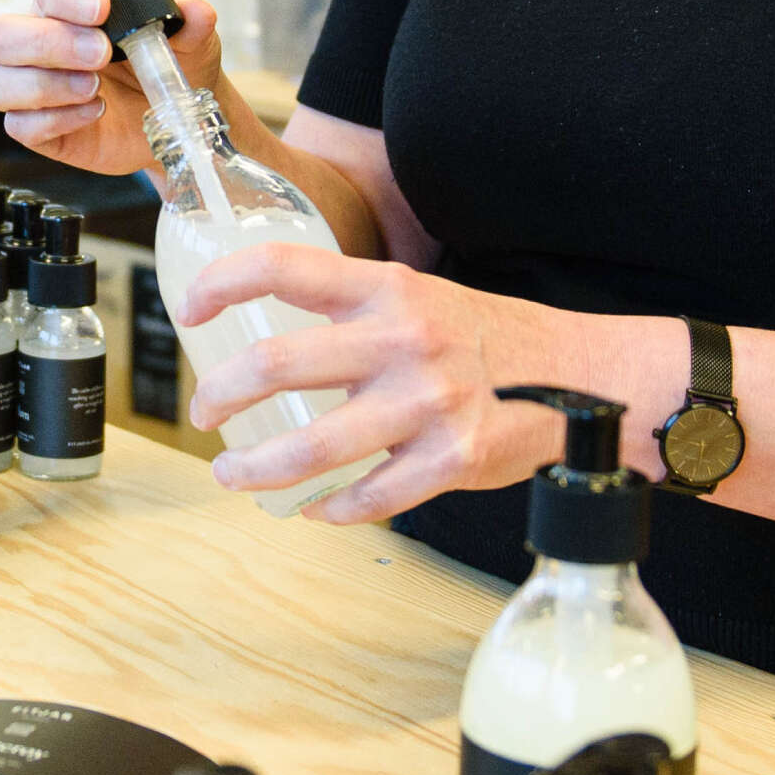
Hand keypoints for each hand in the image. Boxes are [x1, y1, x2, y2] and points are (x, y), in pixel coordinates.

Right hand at [0, 0, 231, 177]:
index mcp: (70, 4)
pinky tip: (94, 113)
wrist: (176, 118)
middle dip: (48, 43)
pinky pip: (19, 125)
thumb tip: (196, 11)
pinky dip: (56, 119)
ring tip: (94, 88)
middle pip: (1, 33)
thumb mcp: (191, 40)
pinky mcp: (37, 127)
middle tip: (100, 55)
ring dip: (44, 85)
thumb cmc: (170, 66)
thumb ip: (191, 22)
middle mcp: (40, 39)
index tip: (101, 10)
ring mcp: (31, 85)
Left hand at [176, 245, 668, 524]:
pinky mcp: (453, 459)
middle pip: (278, 362)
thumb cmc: (487, 339)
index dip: (222, 283)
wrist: (585, 378)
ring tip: (233, 472)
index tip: (189, 308)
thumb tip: (264, 338)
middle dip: (221, 394)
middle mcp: (404, 339)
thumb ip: (353, 311)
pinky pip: (368, 496)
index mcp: (389, 288)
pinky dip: (331, 507)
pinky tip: (315, 507)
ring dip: (256, 466)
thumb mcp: (421, 297)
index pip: (284, 267)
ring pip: (311, 446)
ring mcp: (429, 403)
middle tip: (204, 411)